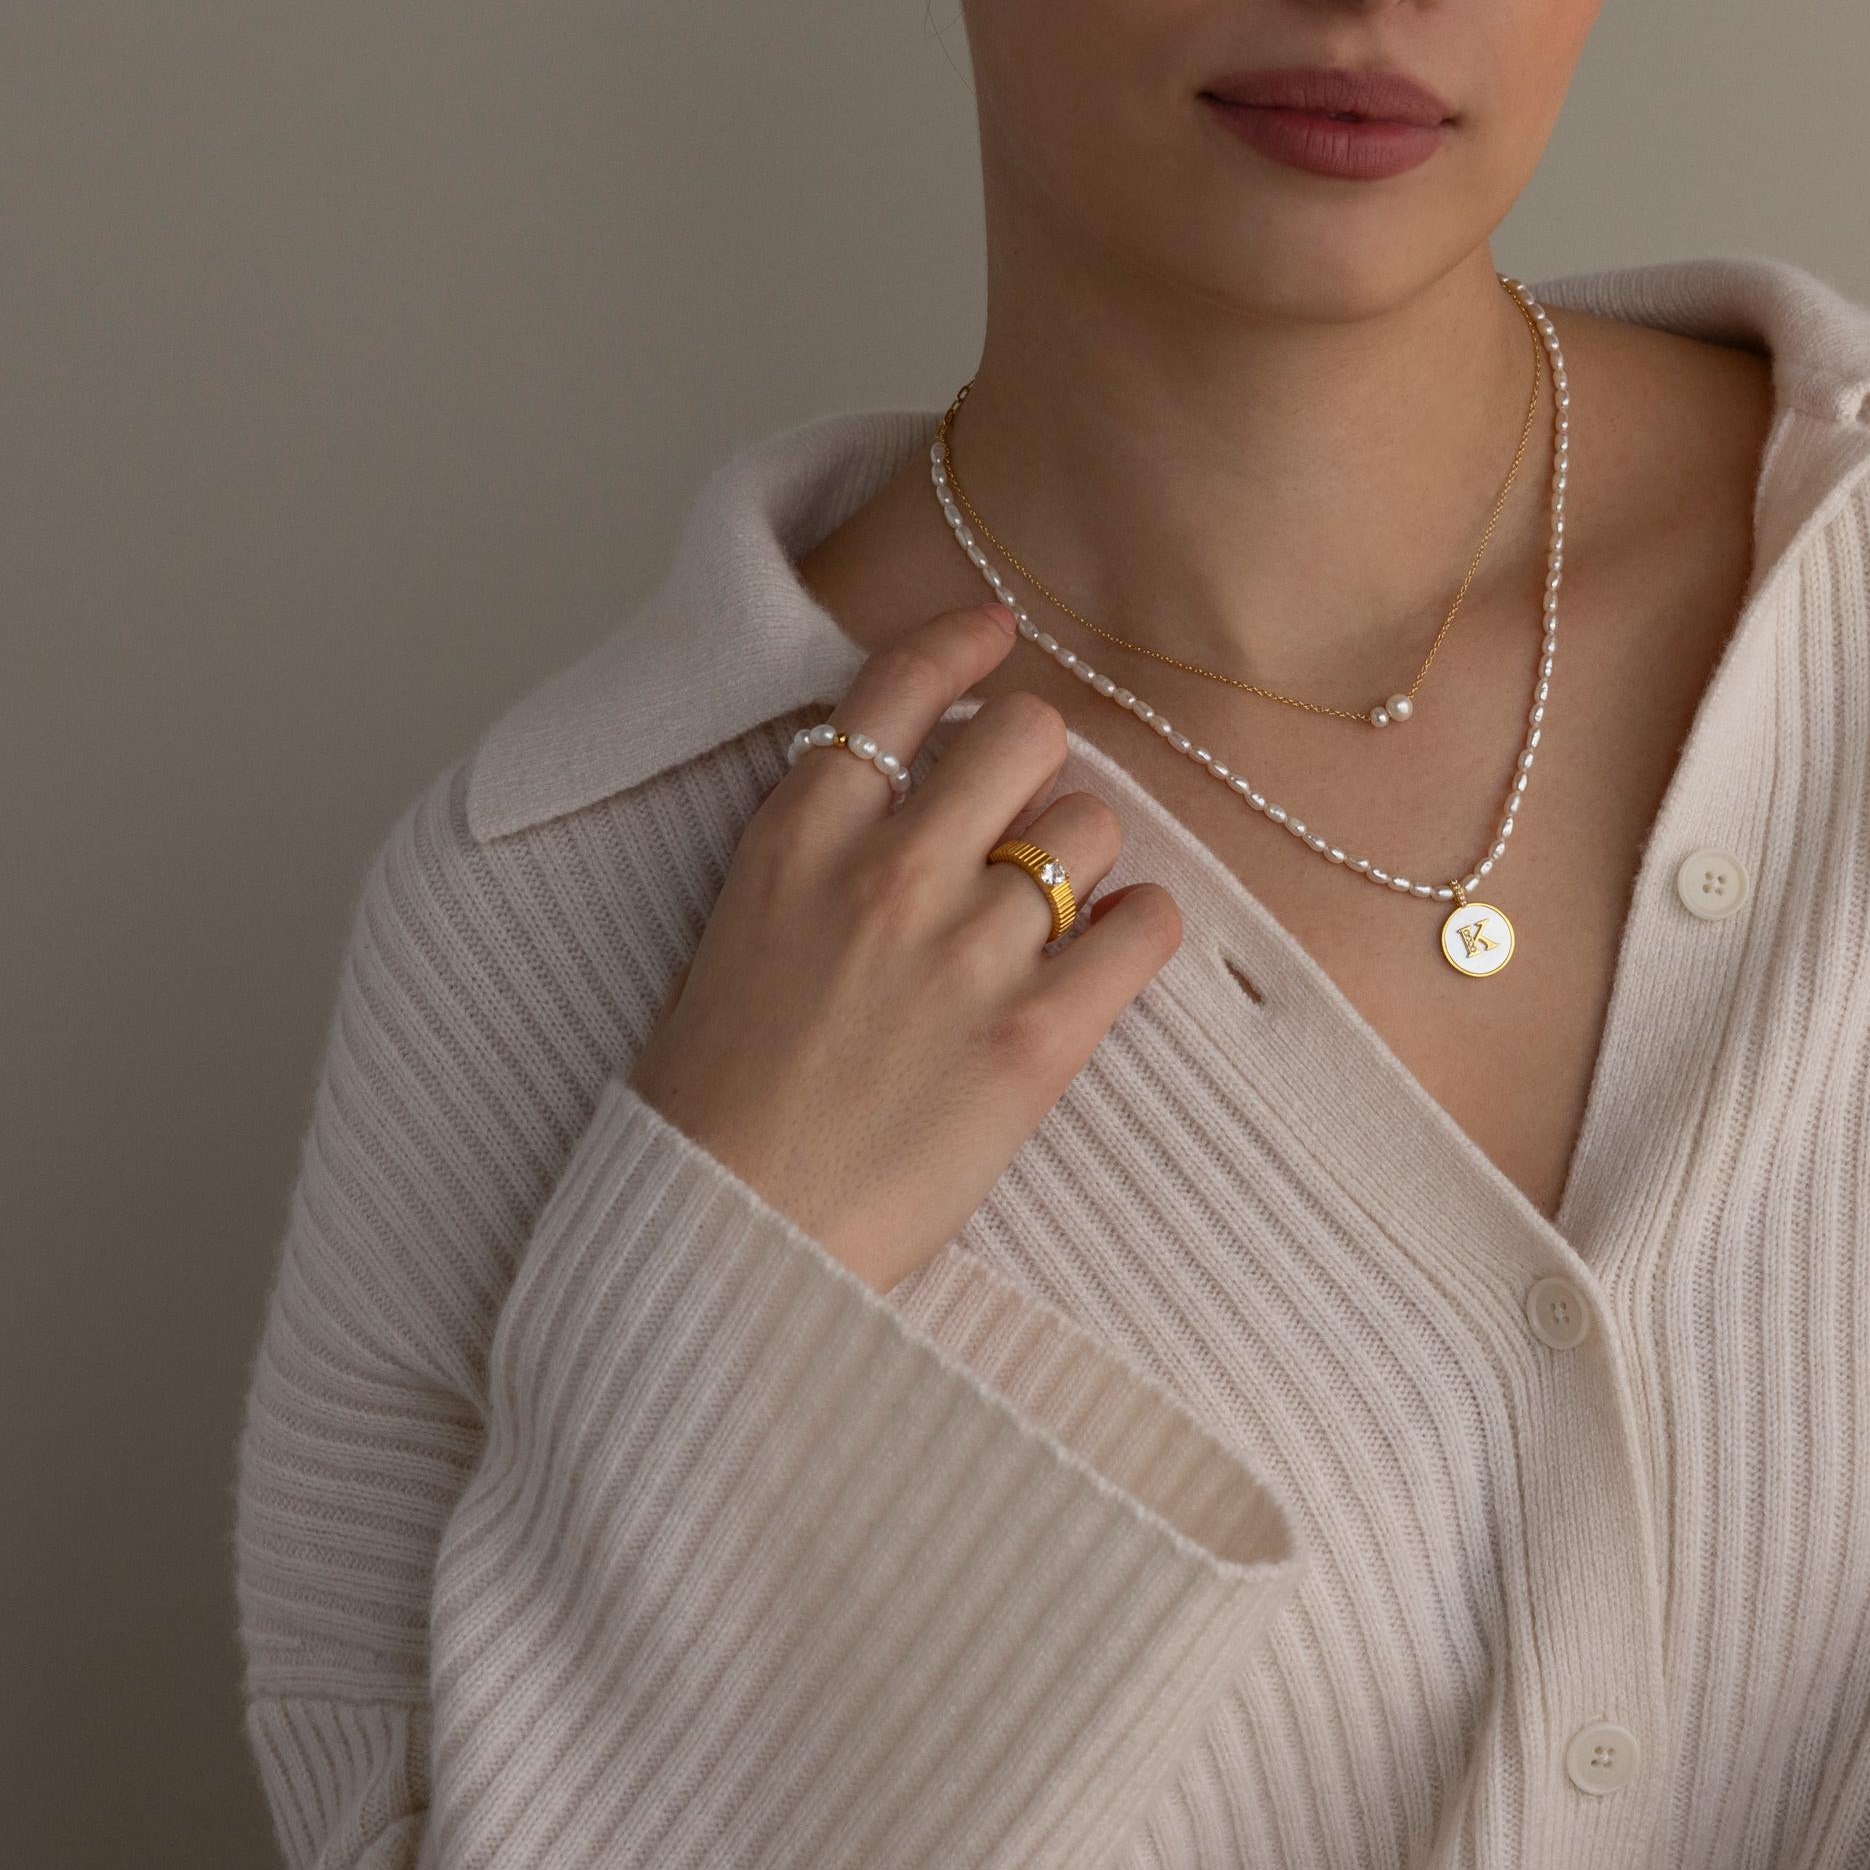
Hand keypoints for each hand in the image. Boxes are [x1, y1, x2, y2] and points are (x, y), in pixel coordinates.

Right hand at [626, 598, 1184, 1289]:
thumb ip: (823, 846)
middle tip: (1026, 819)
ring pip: (1092, 826)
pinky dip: (1145, 931)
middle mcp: (889, 871)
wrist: (728, 1238)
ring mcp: (967, 952)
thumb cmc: (723, 1098)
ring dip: (1085, 862)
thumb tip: (918, 787)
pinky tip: (1116, 954)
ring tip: (1053, 919)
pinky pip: (1146, 928)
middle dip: (1039, 765)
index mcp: (798, 837)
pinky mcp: (1036, 1037)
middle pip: (1026, 734)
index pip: (896, 687)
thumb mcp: (742, 929)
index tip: (998, 632)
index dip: (960, 645)